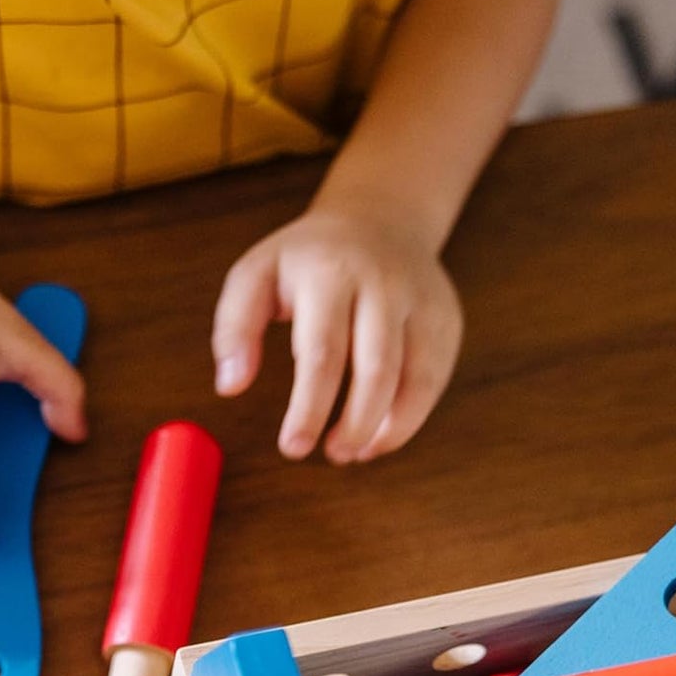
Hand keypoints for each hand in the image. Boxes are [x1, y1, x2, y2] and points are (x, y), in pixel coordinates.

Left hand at [211, 198, 462, 462]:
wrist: (377, 219)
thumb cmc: (306, 262)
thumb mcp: (255, 275)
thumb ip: (234, 327)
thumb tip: (230, 386)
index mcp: (330, 273)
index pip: (322, 353)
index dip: (309, 408)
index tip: (293, 448)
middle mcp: (384, 284)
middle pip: (377, 369)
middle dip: (355, 424)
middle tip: (332, 456)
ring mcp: (422, 301)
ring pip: (417, 378)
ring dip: (389, 429)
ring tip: (354, 452)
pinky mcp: (446, 319)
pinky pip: (435, 379)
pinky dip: (410, 417)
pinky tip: (381, 435)